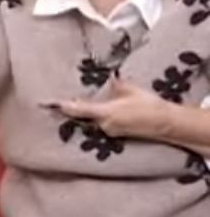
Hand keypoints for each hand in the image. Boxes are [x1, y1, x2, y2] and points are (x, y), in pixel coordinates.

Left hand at [50, 80, 172, 139]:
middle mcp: (104, 124)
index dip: (63, 106)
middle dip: (78, 108)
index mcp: (104, 112)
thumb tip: (107, 81)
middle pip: (84, 115)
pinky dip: (102, 117)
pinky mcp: (117, 135)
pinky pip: (103, 124)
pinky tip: (110, 110)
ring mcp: (110, 131)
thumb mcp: (130, 89)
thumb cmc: (149, 105)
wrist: (166, 123)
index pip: (78, 109)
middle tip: (67, 100)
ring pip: (94, 120)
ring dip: (93, 113)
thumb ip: (114, 85)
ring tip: (96, 102)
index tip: (50, 104)